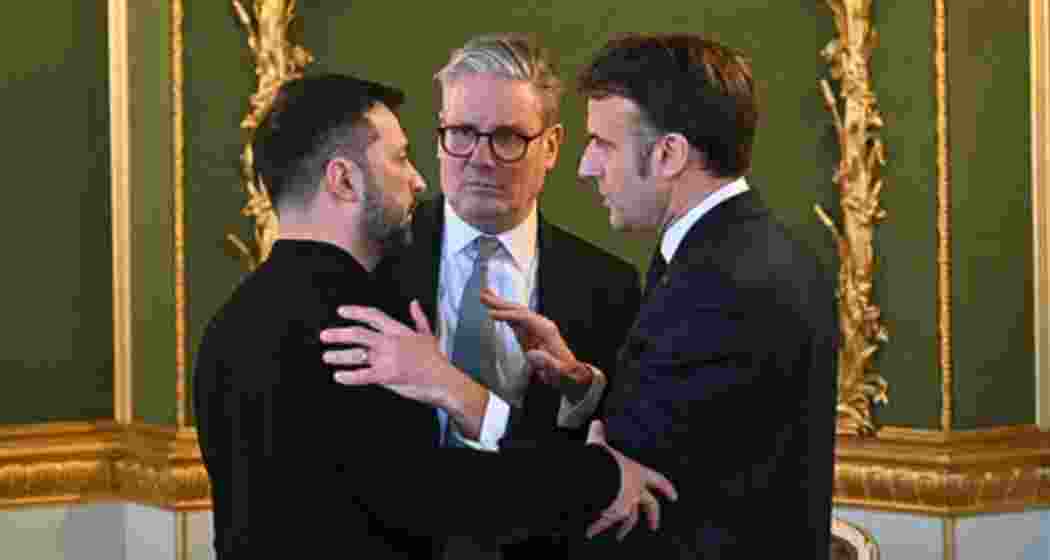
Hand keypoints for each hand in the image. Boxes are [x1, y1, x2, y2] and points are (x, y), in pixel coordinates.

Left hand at [321, 301, 452, 405]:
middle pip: (358, 334)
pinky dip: (348, 376)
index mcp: (398, 330)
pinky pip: (362, 375)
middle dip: (338, 334)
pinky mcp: (386, 375)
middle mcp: (390, 342)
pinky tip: (339, 376)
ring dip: (339, 355)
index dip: (355, 312)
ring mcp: (387, 359)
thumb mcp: (428, 334)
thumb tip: (413, 303)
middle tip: (324, 335)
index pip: (373, 316)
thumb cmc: (436, 359)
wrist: (443, 379)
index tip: (341, 311)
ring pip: (357, 355)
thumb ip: (419, 318)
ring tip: (327, 356)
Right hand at [480, 288, 592, 396]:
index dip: (508, 315)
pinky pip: (514, 318)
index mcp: (546, 330)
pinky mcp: (529, 332)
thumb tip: (532, 354)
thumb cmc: (563, 372)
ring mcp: (534, 326)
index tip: (491, 315)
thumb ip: (548, 363)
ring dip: (499, 303)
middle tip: (482, 295)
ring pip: (515, 311)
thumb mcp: (559, 371)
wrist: (569, 372)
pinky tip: (493, 307)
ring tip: (484, 295)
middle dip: (500, 303)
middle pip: (518, 309)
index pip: (524, 317)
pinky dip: (502, 312)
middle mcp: (540, 323)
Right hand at [584, 420, 677, 540]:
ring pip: (629, 519)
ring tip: (620, 536)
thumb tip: (596, 424)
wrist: (597, 475)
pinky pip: (605, 522)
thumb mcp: (600, 445)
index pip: (657, 481)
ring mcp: (626, 503)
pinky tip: (591, 532)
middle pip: (650, 506)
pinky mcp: (613, 513)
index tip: (674, 496)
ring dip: (624, 529)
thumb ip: (598, 435)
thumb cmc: (603, 461)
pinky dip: (598, 526)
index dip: (666, 488)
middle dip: (653, 516)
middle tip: (654, 526)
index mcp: (637, 473)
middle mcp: (635, 490)